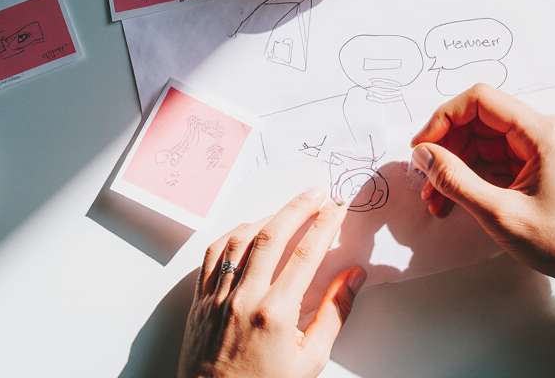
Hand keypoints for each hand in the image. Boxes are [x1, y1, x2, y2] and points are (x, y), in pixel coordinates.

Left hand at [178, 188, 366, 377]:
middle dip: (298, 208)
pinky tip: (247, 231)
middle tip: (316, 194)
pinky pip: (213, 255)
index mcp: (276, 314)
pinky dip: (232, 236)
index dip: (325, 224)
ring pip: (240, 239)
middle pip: (273, 235)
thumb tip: (353, 277)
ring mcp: (218, 297)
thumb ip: (334, 313)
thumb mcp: (310, 360)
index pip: (307, 253)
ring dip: (266, 217)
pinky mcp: (200, 301)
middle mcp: (244, 298)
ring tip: (286, 210)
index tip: (338, 208)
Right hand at [408, 84, 554, 331]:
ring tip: (436, 200)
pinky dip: (475, 177)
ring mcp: (545, 147)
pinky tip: (456, 201)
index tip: (421, 148)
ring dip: (458, 168)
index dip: (443, 119)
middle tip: (424, 181)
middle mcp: (547, 130)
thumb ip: (455, 180)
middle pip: (481, 121)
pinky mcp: (542, 164)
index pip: (480, 100)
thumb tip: (423, 155)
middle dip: (448, 150)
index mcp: (543, 132)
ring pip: (486, 143)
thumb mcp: (500, 213)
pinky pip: (499, 159)